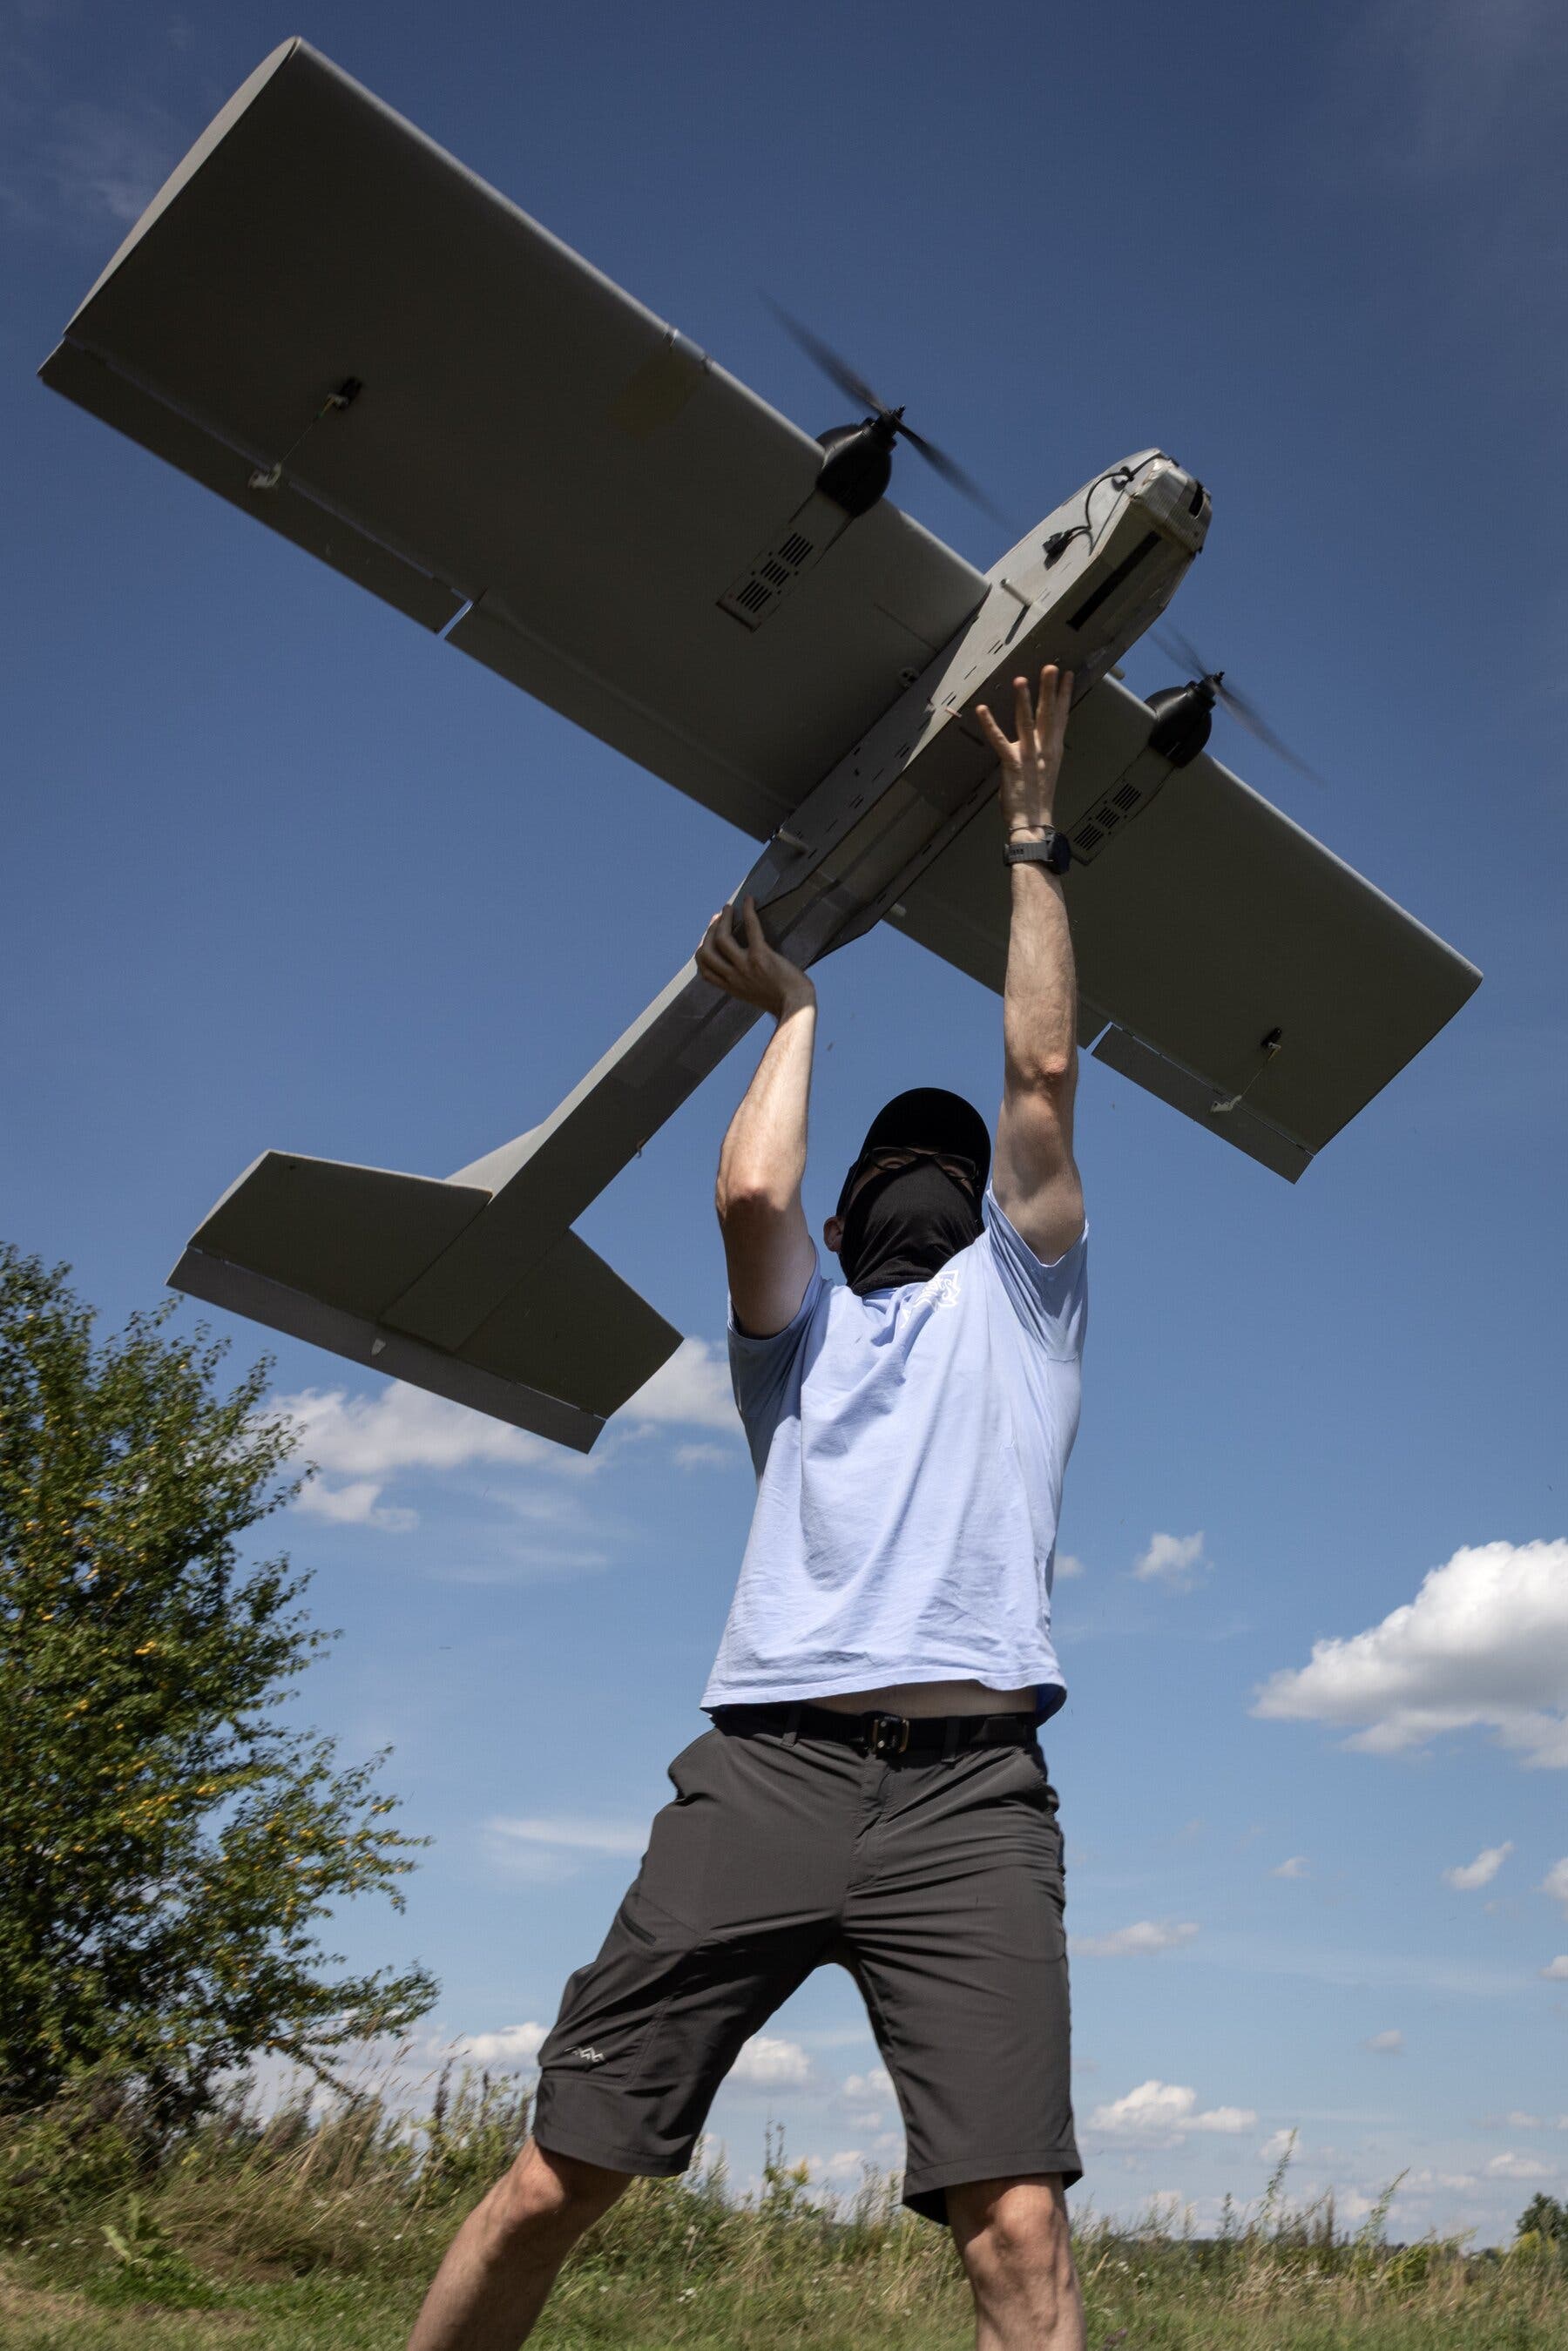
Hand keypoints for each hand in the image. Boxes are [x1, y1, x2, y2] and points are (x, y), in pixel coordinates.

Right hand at [696, 896, 814, 1016]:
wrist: (796, 1005)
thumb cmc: (782, 1001)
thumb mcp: (754, 997)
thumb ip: (744, 984)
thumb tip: (744, 971)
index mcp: (731, 987)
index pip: (704, 969)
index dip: (702, 951)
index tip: (707, 939)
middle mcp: (733, 976)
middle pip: (706, 951)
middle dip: (708, 932)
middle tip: (717, 919)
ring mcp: (745, 966)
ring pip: (721, 938)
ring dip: (722, 920)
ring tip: (727, 909)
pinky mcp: (761, 955)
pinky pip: (751, 928)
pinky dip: (748, 911)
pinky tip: (748, 901)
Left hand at [975, 663, 1074, 836]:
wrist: (1033, 823)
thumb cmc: (1037, 800)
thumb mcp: (1045, 771)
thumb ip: (1043, 753)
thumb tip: (1040, 741)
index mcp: (1054, 750)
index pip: (1062, 717)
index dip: (1064, 695)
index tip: (1068, 675)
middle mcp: (1045, 750)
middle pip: (1049, 714)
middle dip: (1050, 689)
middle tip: (1051, 667)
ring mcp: (1029, 756)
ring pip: (1027, 722)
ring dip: (1024, 700)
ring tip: (1022, 679)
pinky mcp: (1013, 764)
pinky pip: (999, 740)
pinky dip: (990, 725)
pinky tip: (982, 709)